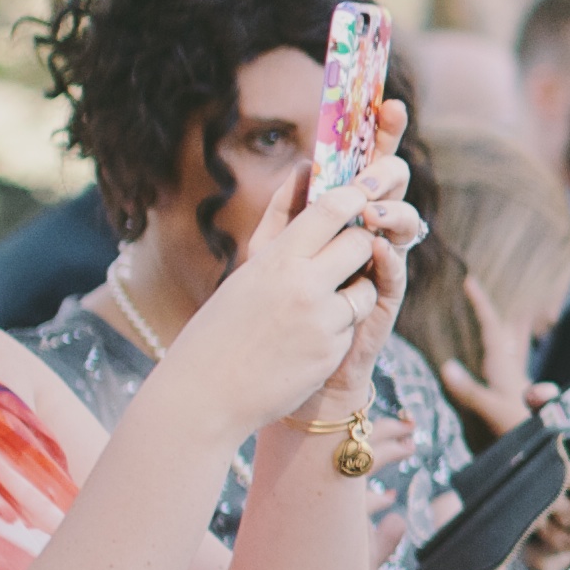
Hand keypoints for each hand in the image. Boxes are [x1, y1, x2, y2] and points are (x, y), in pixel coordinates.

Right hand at [151, 169, 406, 454]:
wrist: (204, 395)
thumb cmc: (217, 331)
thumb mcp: (244, 277)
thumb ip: (280, 236)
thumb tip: (302, 174)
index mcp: (274, 258)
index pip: (330, 208)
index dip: (353, 198)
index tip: (361, 195)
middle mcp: (302, 283)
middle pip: (360, 242)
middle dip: (360, 246)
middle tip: (349, 254)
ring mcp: (321, 319)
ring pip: (365, 287)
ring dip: (355, 291)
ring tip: (321, 305)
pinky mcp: (332, 350)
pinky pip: (352, 325)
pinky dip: (341, 328)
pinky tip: (309, 341)